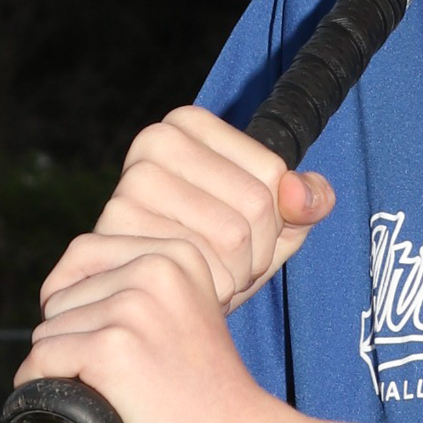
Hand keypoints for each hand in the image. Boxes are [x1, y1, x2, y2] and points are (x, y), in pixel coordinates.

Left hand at [15, 235, 399, 422]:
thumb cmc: (204, 394)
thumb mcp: (182, 314)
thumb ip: (138, 289)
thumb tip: (57, 291)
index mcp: (175, 254)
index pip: (82, 254)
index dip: (74, 300)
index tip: (97, 338)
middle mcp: (155, 270)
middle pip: (61, 296)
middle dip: (71, 337)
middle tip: (117, 376)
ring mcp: (133, 307)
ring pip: (47, 331)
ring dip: (61, 367)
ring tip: (111, 391)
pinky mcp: (112, 348)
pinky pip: (42, 360)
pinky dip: (43, 388)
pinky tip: (76, 403)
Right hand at [41, 106, 331, 320]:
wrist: (154, 299)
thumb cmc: (218, 253)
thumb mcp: (274, 224)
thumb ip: (306, 202)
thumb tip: (301, 195)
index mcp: (189, 123)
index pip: (272, 172)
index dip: (276, 217)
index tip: (250, 231)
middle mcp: (154, 141)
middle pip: (255, 204)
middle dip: (258, 251)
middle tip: (232, 263)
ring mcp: (129, 184)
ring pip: (232, 237)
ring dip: (236, 273)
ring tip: (212, 275)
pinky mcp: (116, 232)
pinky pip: (199, 266)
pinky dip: (209, 289)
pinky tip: (188, 287)